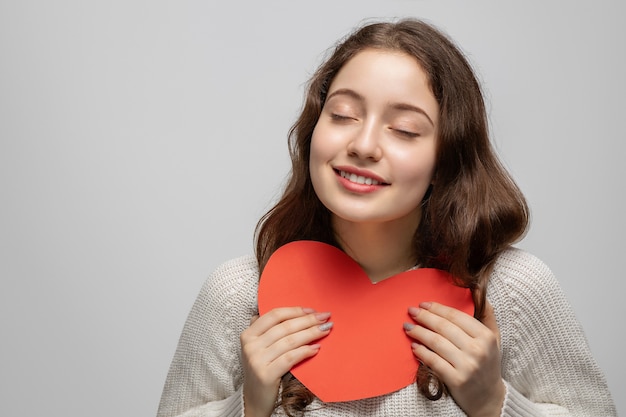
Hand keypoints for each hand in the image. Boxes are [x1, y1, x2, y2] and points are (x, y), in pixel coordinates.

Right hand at [240, 307, 332, 416]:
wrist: (254, 399)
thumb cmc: (263, 369)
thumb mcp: (260, 347)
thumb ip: (269, 330)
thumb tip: (296, 313)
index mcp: (248, 334)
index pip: (275, 315)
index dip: (295, 310)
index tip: (313, 310)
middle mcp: (250, 346)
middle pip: (285, 327)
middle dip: (308, 321)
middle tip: (325, 317)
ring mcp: (257, 360)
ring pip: (290, 341)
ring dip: (311, 334)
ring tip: (325, 330)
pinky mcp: (266, 375)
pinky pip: (290, 358)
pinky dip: (305, 351)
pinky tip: (316, 349)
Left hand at [404, 301, 503, 416]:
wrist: (489, 398)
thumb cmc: (488, 363)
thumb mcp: (494, 338)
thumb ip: (487, 315)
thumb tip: (477, 290)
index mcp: (486, 336)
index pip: (456, 316)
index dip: (437, 308)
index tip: (423, 304)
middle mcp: (478, 349)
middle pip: (444, 327)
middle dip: (424, 317)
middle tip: (411, 311)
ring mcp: (467, 365)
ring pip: (436, 342)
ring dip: (418, 332)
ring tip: (408, 327)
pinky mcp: (456, 380)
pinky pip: (434, 361)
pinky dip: (422, 352)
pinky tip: (414, 346)